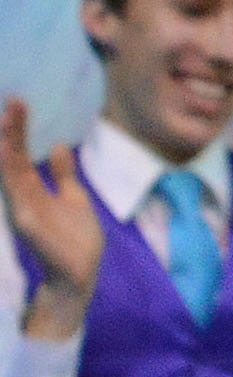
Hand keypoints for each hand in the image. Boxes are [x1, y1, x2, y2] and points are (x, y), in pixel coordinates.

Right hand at [0, 101, 102, 313]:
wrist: (79, 275)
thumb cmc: (74, 239)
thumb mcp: (72, 199)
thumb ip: (63, 174)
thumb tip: (57, 145)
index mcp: (30, 188)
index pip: (19, 152)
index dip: (18, 128)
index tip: (19, 101)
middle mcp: (20, 196)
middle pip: (11, 158)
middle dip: (10, 130)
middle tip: (14, 101)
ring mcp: (22, 211)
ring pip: (10, 175)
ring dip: (7, 149)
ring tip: (5, 121)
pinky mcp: (28, 226)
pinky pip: (17, 201)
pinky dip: (12, 181)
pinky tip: (8, 160)